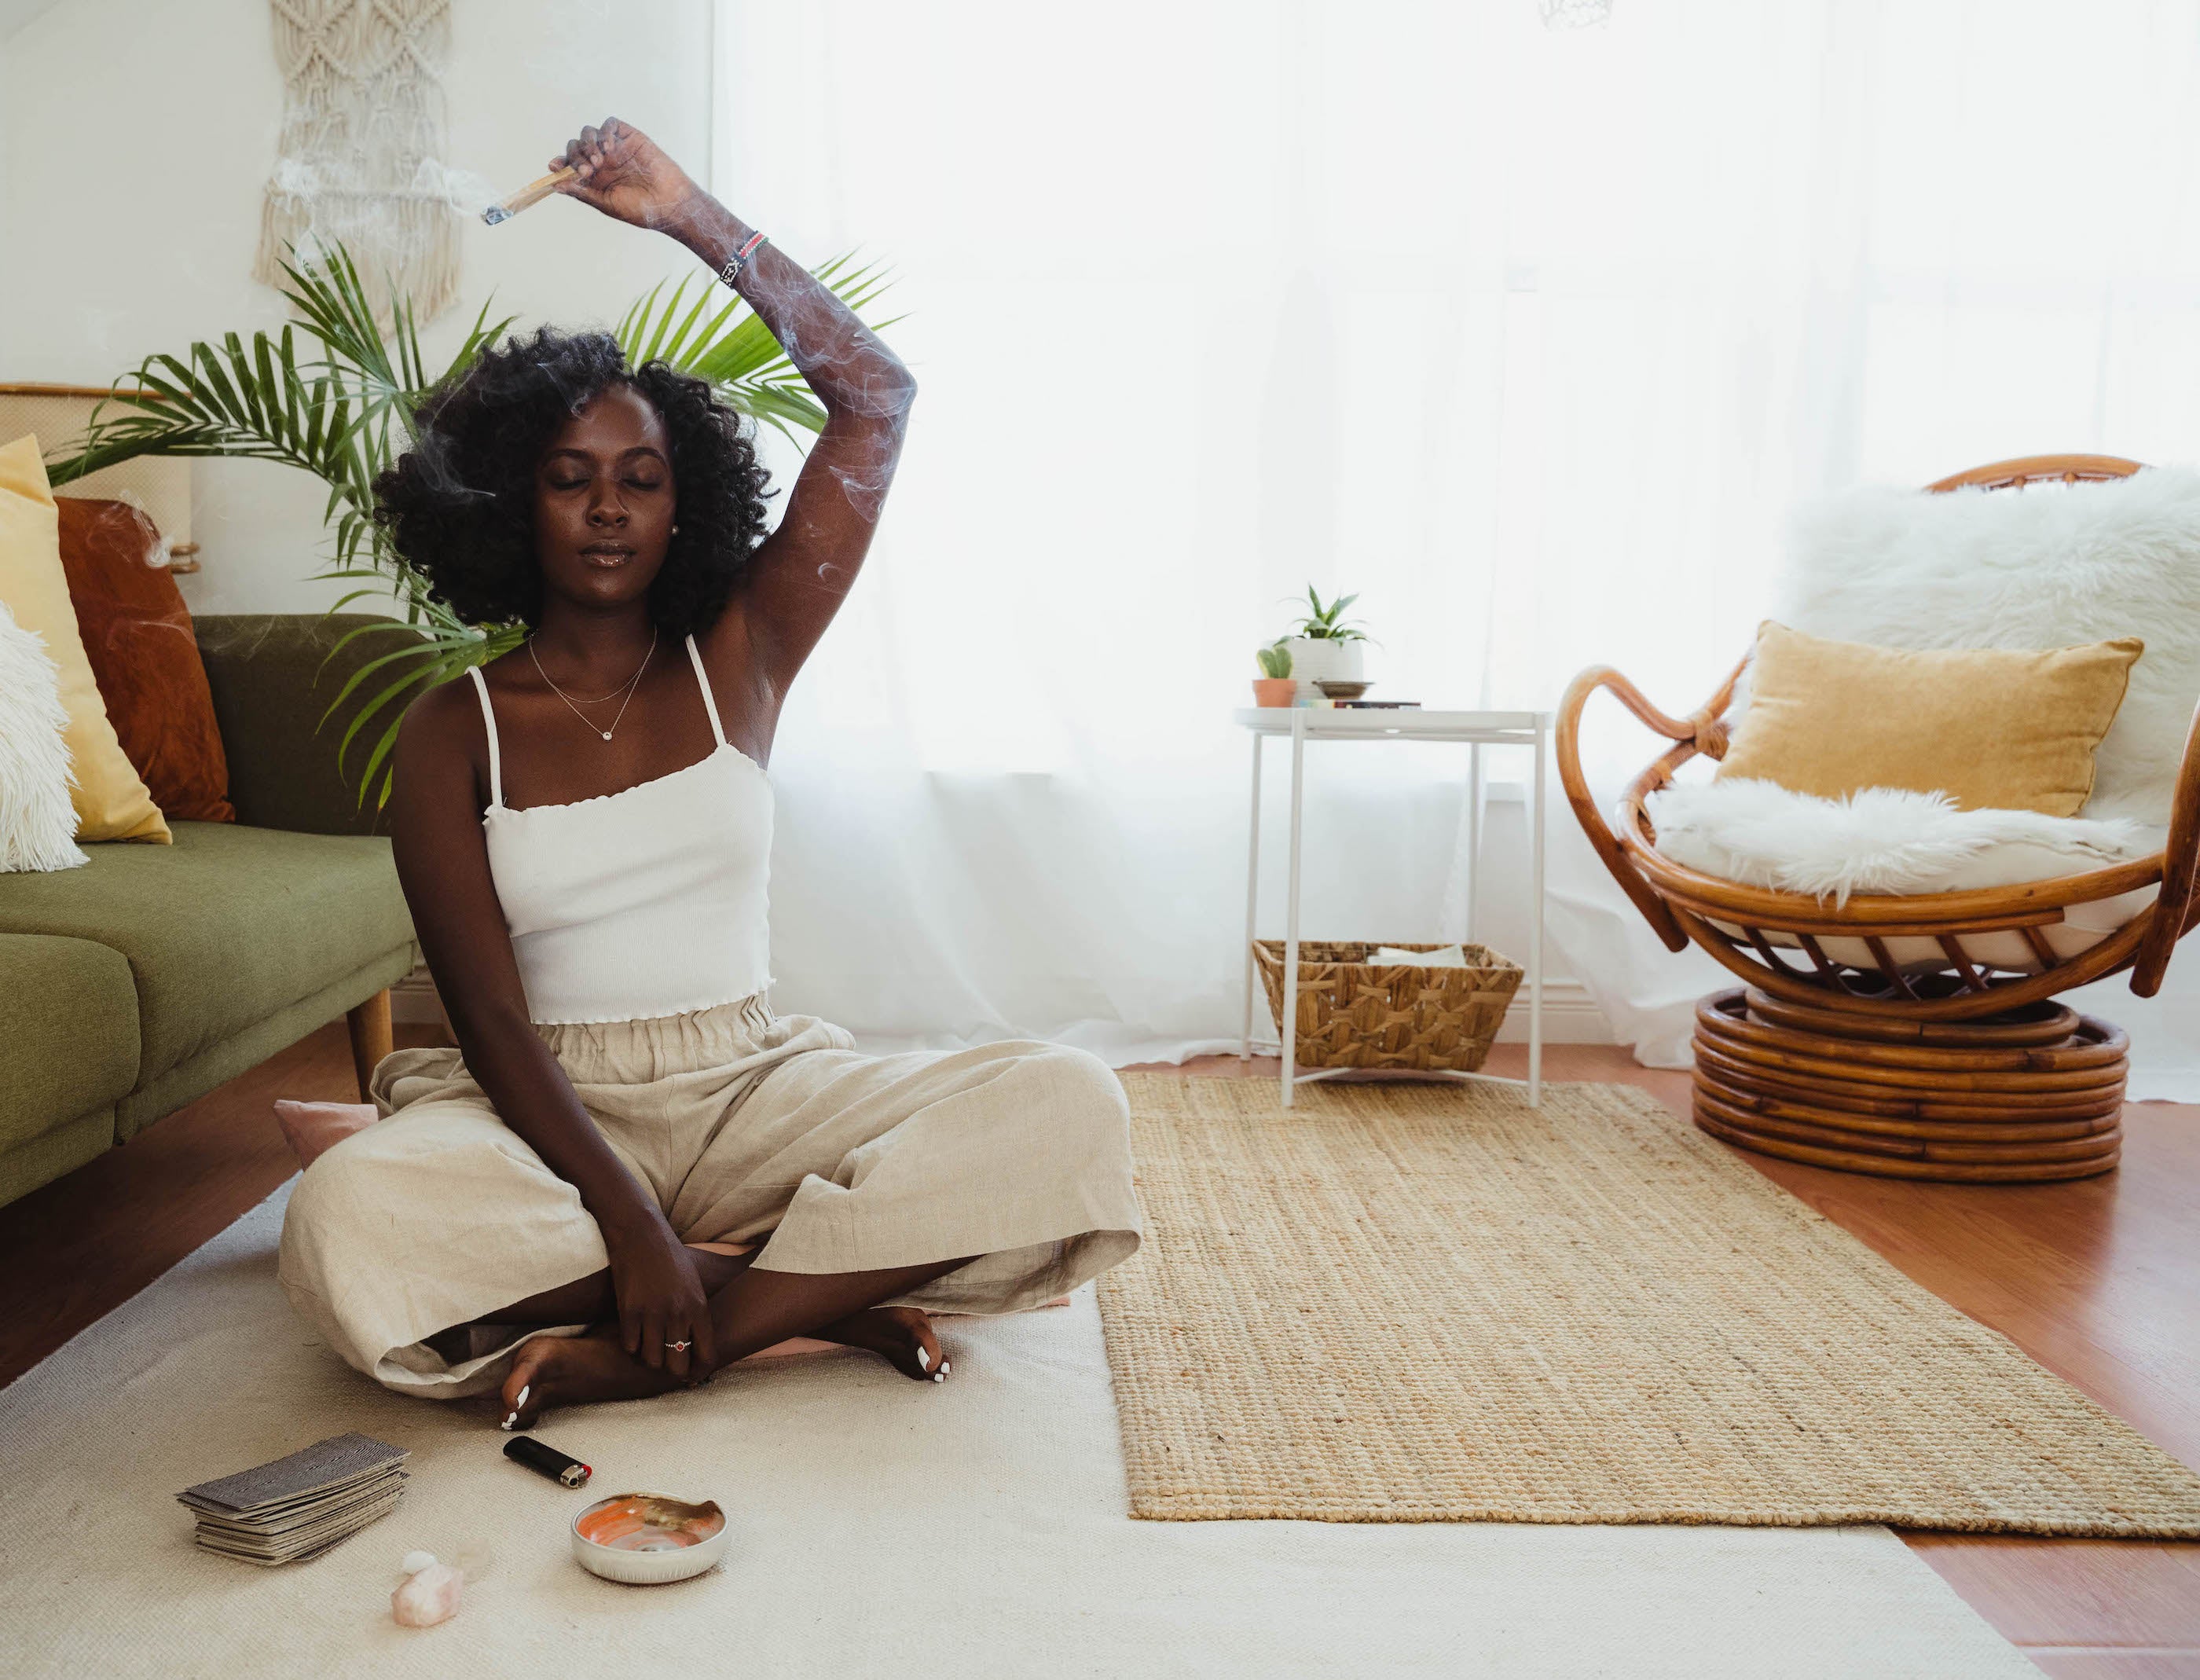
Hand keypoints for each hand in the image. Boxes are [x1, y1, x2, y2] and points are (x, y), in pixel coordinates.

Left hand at [549, 118, 699, 231]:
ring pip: (589, 133)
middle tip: (588, 170)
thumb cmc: (640, 209)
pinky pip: (611, 124)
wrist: (670, 203)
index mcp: (594, 179)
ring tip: (599, 161)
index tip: (554, 166)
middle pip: (576, 147)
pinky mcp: (630, 137)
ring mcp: (615, 148)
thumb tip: (555, 185)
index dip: (560, 162)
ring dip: (588, 144)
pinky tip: (610, 147)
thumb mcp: (606, 204)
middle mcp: (602, 162)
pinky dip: (605, 132)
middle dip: (576, 156)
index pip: (569, 164)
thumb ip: (582, 193)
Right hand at [603, 1213, 716, 1381]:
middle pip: (678, 1366)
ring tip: (648, 1347)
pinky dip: (630, 1346)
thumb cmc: (669, 1259)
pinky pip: (630, 1347)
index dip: (699, 1373)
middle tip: (666, 1364)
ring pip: (652, 1360)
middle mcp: (679, 1314)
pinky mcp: (629, 1311)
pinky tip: (632, 1335)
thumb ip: (695, 1315)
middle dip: (673, 1370)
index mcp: (700, 1308)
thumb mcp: (694, 1285)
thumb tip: (696, 1347)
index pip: (707, 1355)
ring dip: (649, 1358)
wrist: (642, 1235)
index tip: (692, 1378)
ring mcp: (653, 1314)